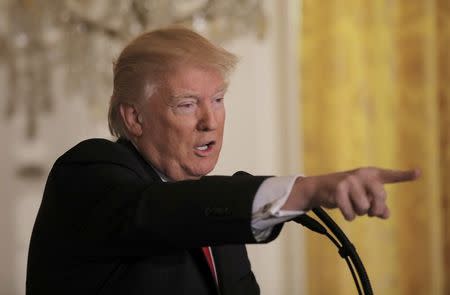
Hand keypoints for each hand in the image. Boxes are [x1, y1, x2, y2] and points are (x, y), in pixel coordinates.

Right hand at [283, 167, 419, 220]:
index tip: (418, 173)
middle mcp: (362, 175)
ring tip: (351, 205)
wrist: (320, 188)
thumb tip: (385, 214)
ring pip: (365, 208)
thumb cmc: (347, 192)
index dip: (405, 175)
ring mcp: (350, 181)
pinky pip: (351, 213)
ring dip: (359, 212)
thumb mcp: (364, 197)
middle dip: (375, 210)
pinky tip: (344, 210)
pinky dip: (349, 216)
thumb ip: (378, 206)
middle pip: (380, 198)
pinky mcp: (338, 189)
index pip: (390, 176)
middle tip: (369, 212)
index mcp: (372, 175)